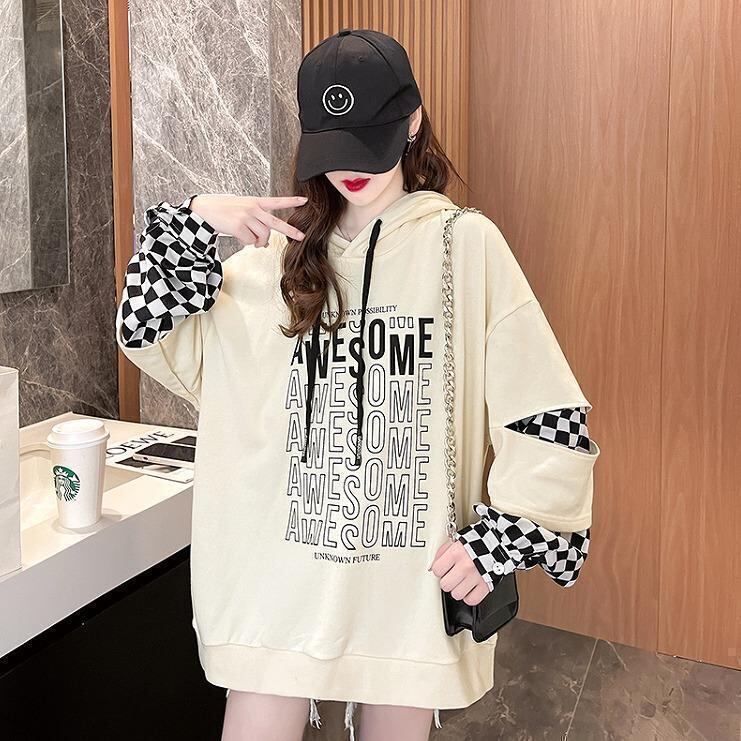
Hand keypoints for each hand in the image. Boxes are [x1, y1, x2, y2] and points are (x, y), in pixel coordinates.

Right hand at [189, 194, 307, 246]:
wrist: (205, 209)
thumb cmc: (225, 211)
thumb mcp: (243, 211)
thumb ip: (256, 223)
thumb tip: (265, 244)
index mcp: (256, 202)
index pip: (277, 201)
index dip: (292, 201)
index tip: (306, 200)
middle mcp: (253, 208)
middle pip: (276, 223)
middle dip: (290, 231)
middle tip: (302, 237)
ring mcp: (246, 216)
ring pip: (262, 236)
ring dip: (257, 242)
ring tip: (249, 239)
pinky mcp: (239, 225)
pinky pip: (250, 241)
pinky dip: (245, 242)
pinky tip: (238, 236)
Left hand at [429, 537, 489, 605]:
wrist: (498, 543)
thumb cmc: (477, 541)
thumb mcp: (457, 540)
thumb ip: (443, 552)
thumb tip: (433, 566)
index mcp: (456, 553)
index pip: (437, 570)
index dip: (440, 570)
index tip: (443, 569)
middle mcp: (465, 566)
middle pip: (445, 585)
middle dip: (447, 581)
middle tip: (452, 576)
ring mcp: (476, 577)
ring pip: (457, 595)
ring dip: (458, 590)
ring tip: (462, 582)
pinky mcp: (486, 586)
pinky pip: (471, 600)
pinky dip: (470, 597)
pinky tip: (470, 588)